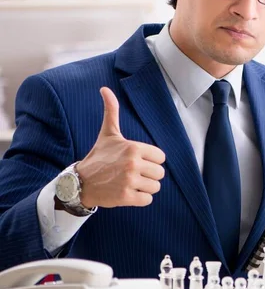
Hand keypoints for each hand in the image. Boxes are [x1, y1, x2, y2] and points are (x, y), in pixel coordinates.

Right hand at [76, 87, 165, 208]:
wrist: (80, 182)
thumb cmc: (99, 156)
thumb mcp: (108, 133)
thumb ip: (112, 111)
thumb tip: (104, 88)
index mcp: (134, 148)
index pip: (161, 157)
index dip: (151, 160)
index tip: (138, 161)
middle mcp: (133, 164)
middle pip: (160, 173)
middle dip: (149, 175)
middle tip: (134, 174)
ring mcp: (129, 181)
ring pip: (156, 187)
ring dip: (145, 187)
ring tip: (131, 183)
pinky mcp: (126, 197)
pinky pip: (147, 200)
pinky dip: (141, 199)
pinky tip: (129, 193)